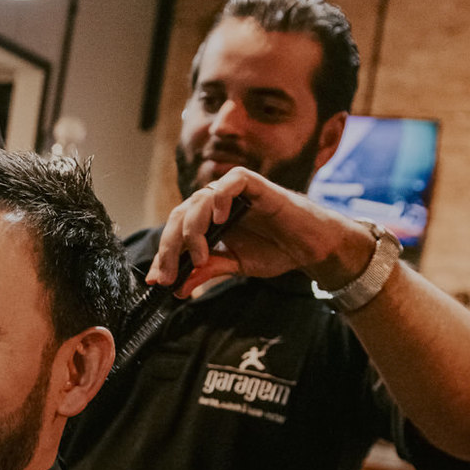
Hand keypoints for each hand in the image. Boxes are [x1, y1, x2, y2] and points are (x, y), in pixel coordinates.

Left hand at [146, 168, 377, 295]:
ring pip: (199, 199)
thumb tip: (177, 288)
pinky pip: (231, 181)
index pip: (176, 230)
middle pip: (181, 214)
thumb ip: (207, 271)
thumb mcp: (235, 265)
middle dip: (171, 246)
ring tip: (201, 255)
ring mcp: (235, 192)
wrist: (311, 248)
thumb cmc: (276, 250)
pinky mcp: (257, 184)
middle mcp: (217, 203)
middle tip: (169, 273)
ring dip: (193, 229)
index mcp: (209, 220)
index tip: (157, 281)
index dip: (164, 254)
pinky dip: (220, 197)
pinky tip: (220, 219)